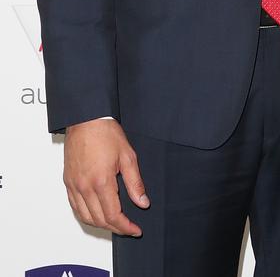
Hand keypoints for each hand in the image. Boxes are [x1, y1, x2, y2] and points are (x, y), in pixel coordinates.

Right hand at [64, 118, 148, 235]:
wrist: (86, 120)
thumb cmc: (106, 133)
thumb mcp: (128, 156)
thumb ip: (135, 183)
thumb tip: (142, 202)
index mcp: (101, 181)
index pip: (113, 215)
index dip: (125, 227)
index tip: (135, 230)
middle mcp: (84, 187)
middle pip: (99, 220)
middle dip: (115, 228)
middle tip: (129, 227)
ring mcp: (73, 186)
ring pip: (85, 217)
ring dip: (101, 224)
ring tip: (115, 222)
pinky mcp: (68, 182)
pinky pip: (75, 207)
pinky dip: (87, 215)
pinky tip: (97, 213)